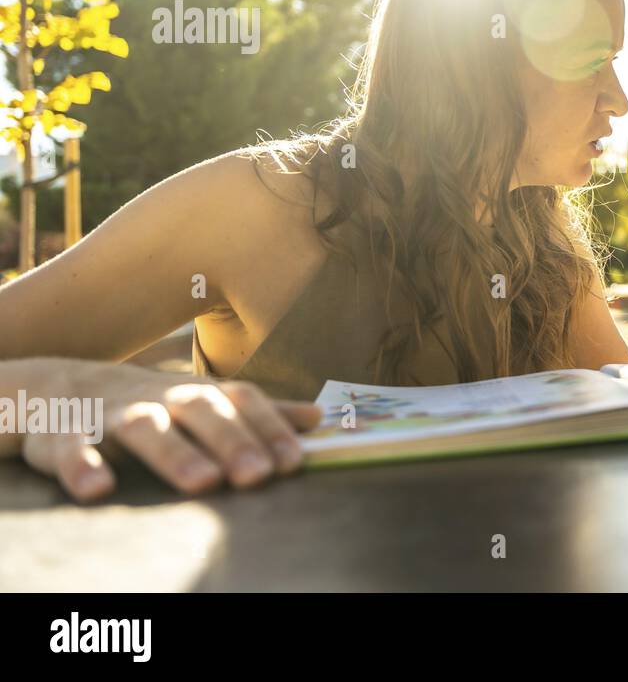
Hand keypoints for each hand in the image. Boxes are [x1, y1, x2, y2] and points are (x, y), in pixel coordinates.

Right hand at [2, 358, 321, 502]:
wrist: (59, 388)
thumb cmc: (151, 401)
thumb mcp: (205, 400)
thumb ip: (260, 412)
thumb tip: (319, 417)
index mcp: (197, 393)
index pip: (242, 401)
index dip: (269, 428)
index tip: (295, 461)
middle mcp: (160, 398)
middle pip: (200, 411)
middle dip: (232, 440)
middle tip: (259, 475)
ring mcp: (111, 415)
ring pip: (144, 427)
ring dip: (175, 453)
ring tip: (204, 482)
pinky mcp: (64, 436)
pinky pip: (71, 450)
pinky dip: (83, 466)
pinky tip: (99, 488)